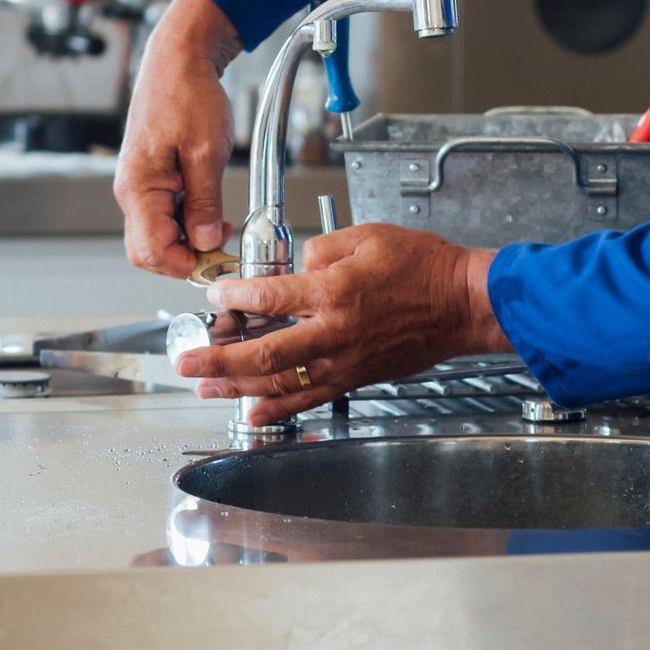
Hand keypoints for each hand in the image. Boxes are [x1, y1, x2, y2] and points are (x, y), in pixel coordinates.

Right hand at [114, 0, 244, 278]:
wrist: (179, 59)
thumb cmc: (187, 93)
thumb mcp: (207, 152)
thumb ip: (205, 202)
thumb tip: (208, 241)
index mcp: (138, 188)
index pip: (152, 252)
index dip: (188, 264)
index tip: (220, 258)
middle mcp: (132, 192)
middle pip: (150, 251)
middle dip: (186, 258)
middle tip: (222, 247)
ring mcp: (141, 187)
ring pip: (159, 236)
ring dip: (190, 240)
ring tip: (221, 224)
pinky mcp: (152, 180)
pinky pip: (165, 216)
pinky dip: (188, 223)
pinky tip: (211, 212)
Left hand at [175, 224, 512, 423]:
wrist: (463, 304)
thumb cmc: (425, 268)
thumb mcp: (370, 236)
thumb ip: (322, 249)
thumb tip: (296, 266)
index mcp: (336, 291)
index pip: (270, 296)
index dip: (235, 296)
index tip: (215, 295)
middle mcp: (335, 332)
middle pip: (263, 354)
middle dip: (218, 358)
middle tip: (186, 360)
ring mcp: (345, 360)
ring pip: (281, 382)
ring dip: (237, 387)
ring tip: (206, 387)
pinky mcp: (356, 377)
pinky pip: (310, 398)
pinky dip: (279, 409)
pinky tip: (253, 412)